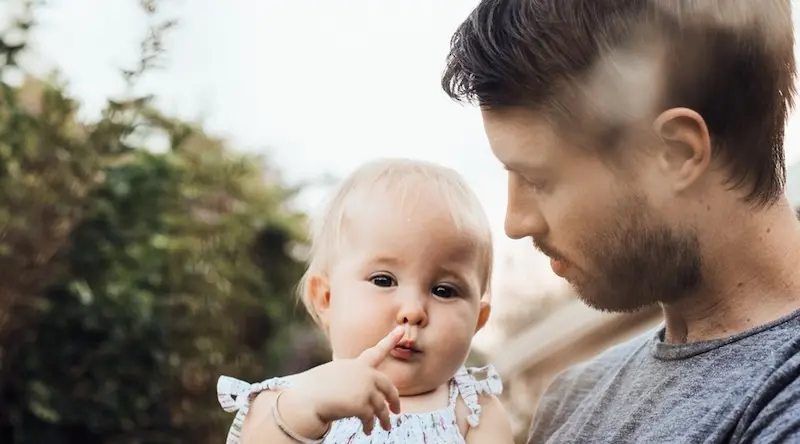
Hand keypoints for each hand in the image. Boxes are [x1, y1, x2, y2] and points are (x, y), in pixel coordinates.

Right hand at [282, 326, 404, 434]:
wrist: (306, 399)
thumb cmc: (314, 388)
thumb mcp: (335, 376)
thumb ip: (352, 379)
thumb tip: (362, 394)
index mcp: (356, 364)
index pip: (377, 351)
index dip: (390, 340)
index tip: (401, 330)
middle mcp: (364, 374)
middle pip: (388, 386)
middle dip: (394, 399)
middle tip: (397, 410)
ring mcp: (365, 388)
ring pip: (381, 406)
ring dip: (385, 419)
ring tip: (386, 427)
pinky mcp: (362, 404)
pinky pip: (370, 417)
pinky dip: (369, 425)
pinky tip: (367, 430)